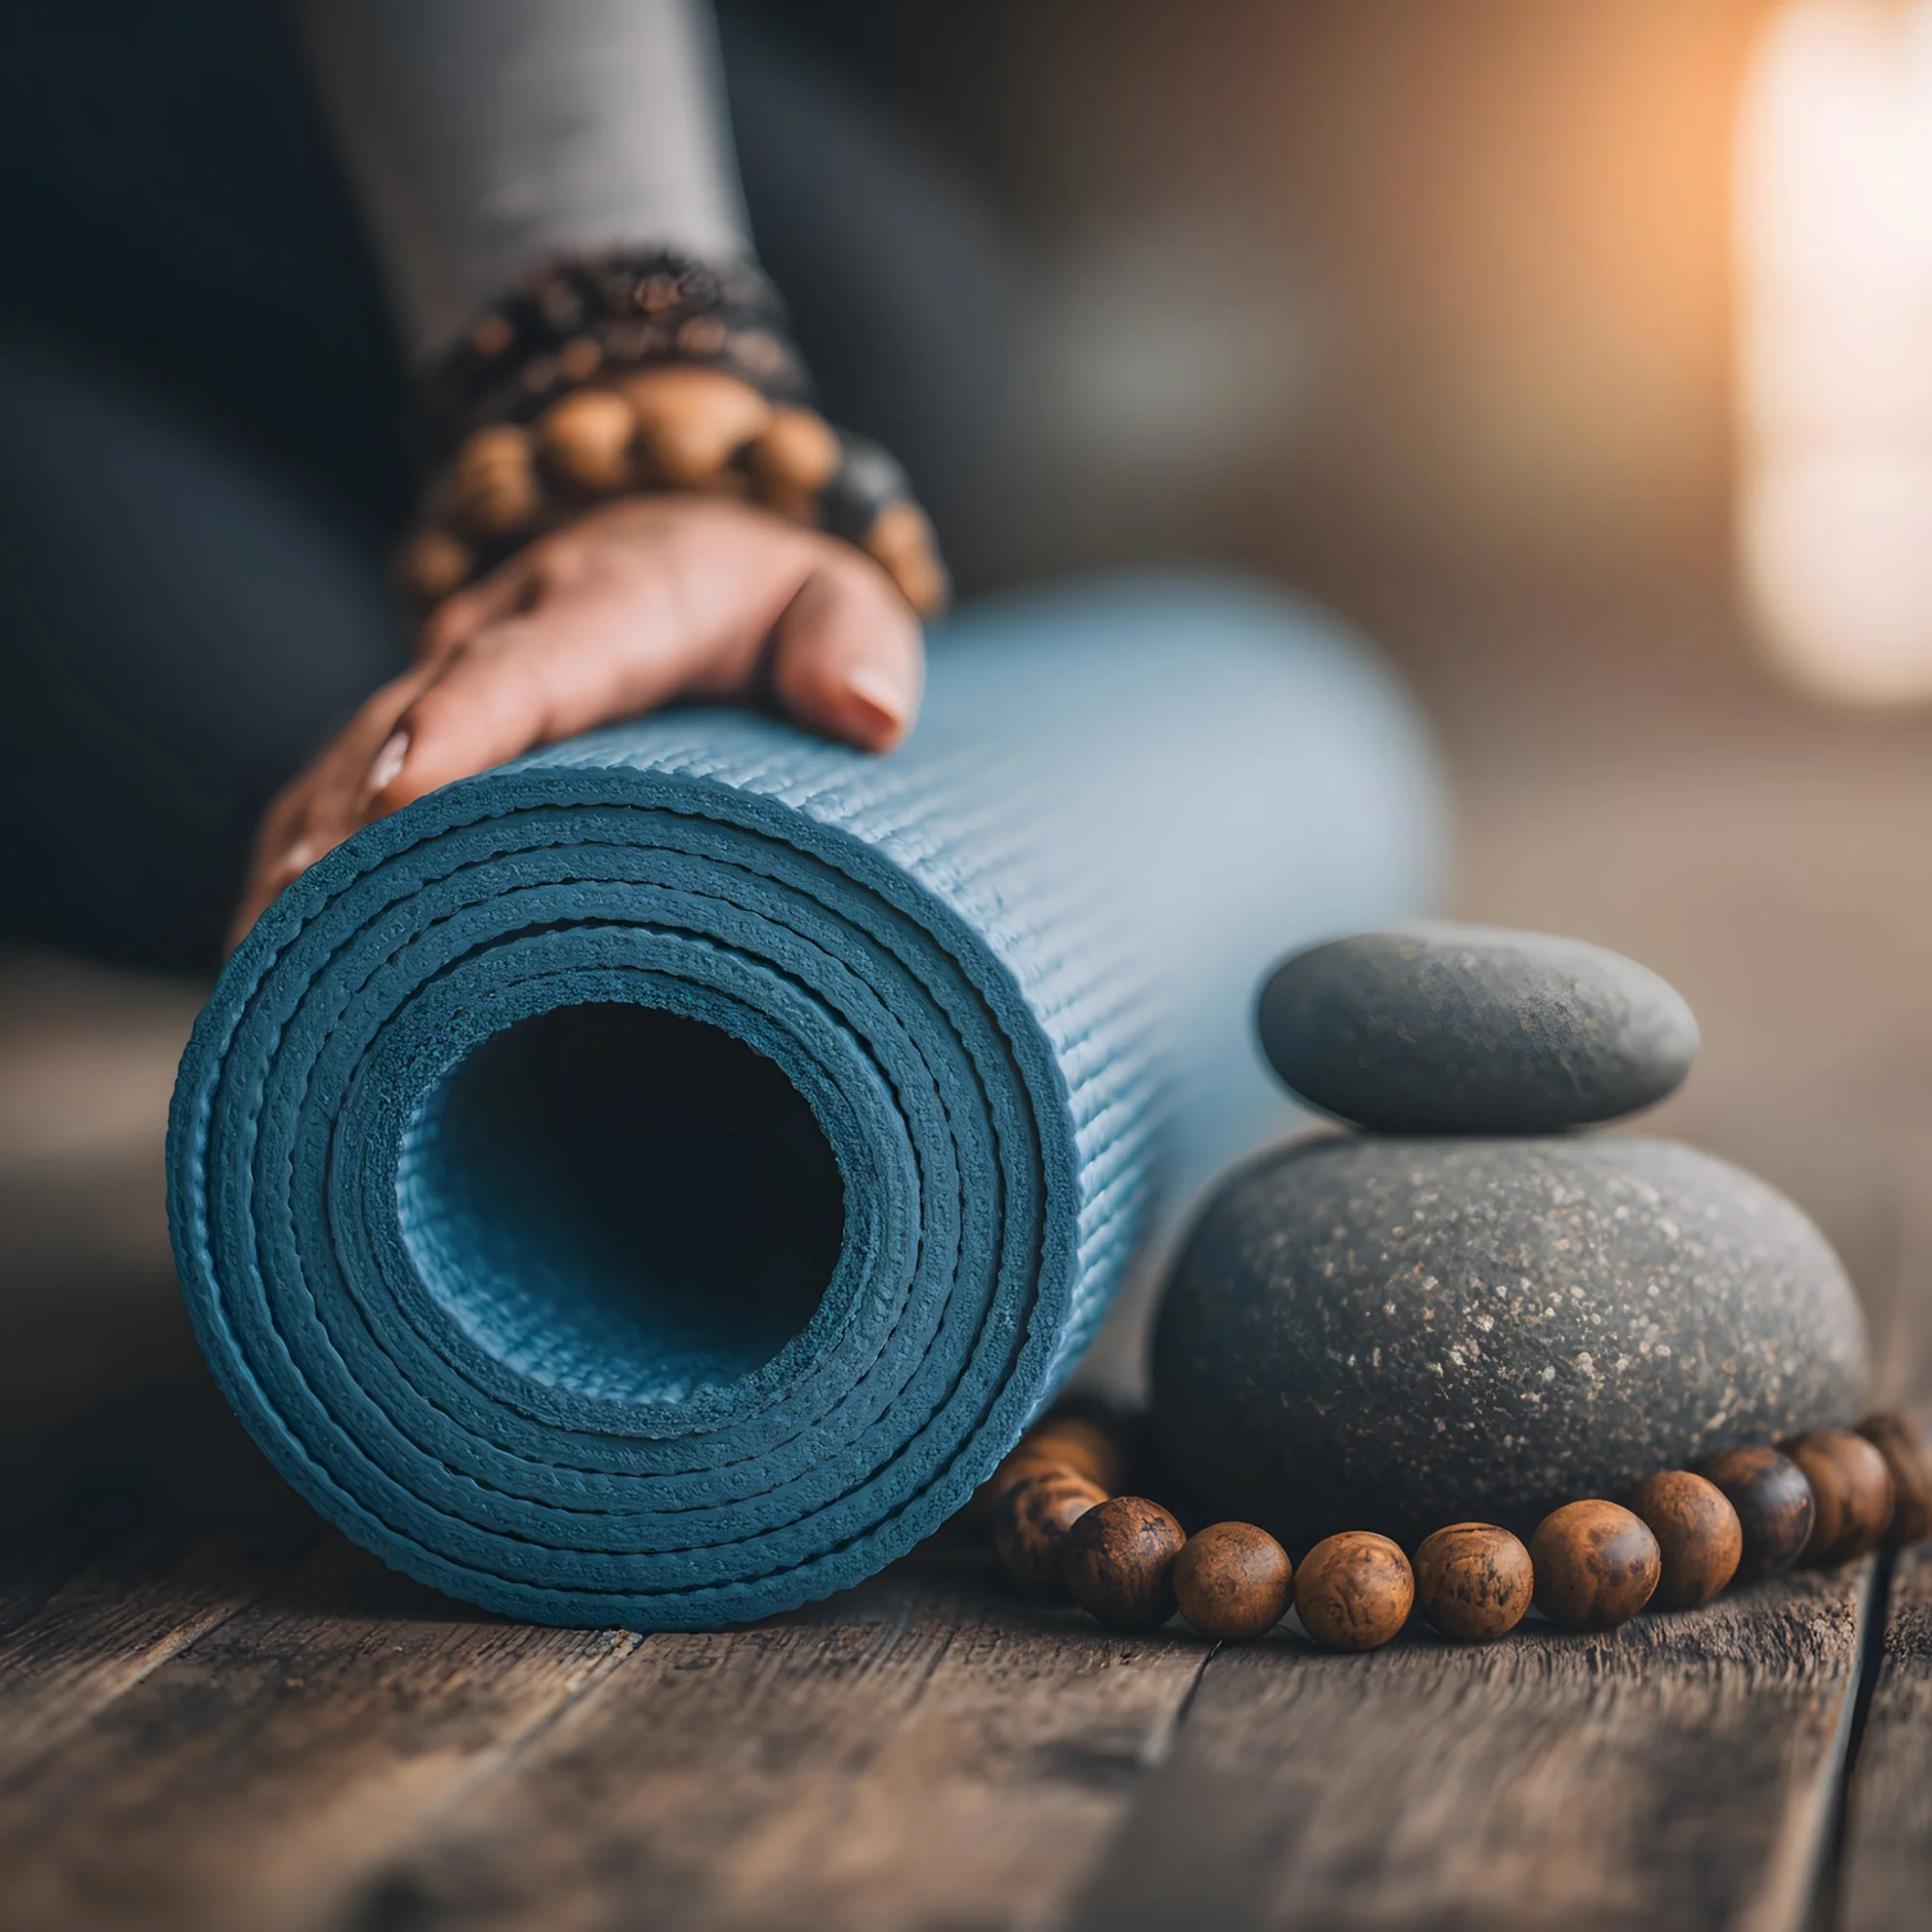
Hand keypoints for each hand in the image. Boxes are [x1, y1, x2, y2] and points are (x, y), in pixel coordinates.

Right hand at [229, 495, 923, 946]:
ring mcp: (447, 686)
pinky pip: (333, 792)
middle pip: (397, 728)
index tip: (391, 802)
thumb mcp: (837, 599)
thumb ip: (853, 641)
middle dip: (340, 826)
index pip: (522, 670)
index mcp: (606, 609)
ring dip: (298, 860)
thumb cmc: (774, 600)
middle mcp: (500, 640)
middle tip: (298, 932)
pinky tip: (269, 954)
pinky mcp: (423, 732)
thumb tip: (864, 713)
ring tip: (263, 970)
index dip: (454, 733)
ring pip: (341, 765)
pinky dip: (293, 866)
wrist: (691, 543)